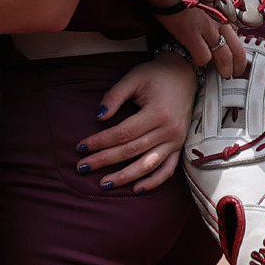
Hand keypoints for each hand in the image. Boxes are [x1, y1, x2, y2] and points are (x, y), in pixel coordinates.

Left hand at [79, 52, 197, 192]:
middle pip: (131, 151)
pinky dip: (153, 181)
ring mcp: (176, 141)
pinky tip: (136, 189)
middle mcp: (169, 131)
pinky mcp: (180, 147)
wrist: (184, 75)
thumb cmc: (155, 76)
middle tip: (82, 168)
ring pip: (149, 165)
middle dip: (105, 161)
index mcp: (157, 114)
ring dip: (125, 177)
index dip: (100, 141)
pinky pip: (168, 169)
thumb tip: (97, 117)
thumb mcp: (132, 79)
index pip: (122, 133)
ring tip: (104, 184)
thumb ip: (114, 96)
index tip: (80, 147)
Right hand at [154, 3, 245, 77]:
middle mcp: (220, 21)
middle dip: (239, 64)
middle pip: (238, 49)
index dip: (235, 46)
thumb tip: (212, 19)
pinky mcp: (192, 35)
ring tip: (223, 74)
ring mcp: (208, 29)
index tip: (233, 53)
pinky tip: (198, 63)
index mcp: (224, 12)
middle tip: (235, 71)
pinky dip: (201, 62)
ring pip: (224, 56)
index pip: (237, 34)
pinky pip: (203, 56)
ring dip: (225, 68)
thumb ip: (214, 9)